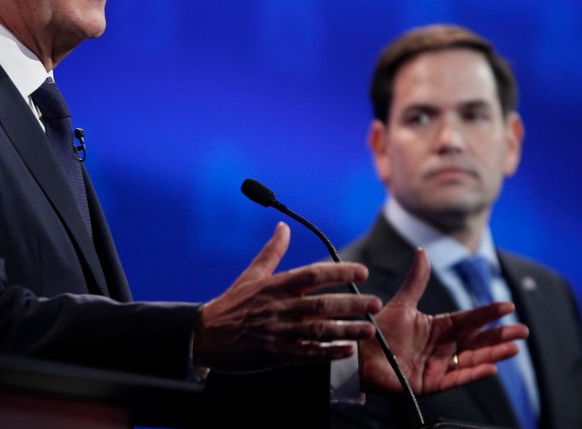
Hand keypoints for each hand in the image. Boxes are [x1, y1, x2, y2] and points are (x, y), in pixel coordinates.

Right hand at [193, 222, 381, 371]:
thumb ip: (272, 252)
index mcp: (275, 286)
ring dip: (346, 329)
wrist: (206, 336)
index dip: (340, 271)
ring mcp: (277, 332)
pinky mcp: (275, 355)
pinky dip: (329, 352)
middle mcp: (279, 307)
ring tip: (369, 329)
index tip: (362, 271)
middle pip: (322, 304)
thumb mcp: (251, 275)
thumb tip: (283, 226)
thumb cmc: (231, 304)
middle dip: (352, 303)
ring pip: (318, 331)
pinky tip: (347, 350)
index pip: (313, 274)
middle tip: (376, 302)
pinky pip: (307, 354)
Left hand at [359, 248, 528, 394]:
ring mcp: (438, 366)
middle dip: (500, 335)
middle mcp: (442, 347)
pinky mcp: (431, 384)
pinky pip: (457, 378)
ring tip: (514, 347)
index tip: (507, 305)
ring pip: (472, 359)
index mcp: (438, 327)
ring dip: (494, 354)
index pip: (469, 319)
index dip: (487, 313)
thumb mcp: (402, 304)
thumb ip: (416, 281)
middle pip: (477, 341)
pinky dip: (474, 373)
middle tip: (523, 330)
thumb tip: (422, 251)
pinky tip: (491, 368)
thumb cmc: (380, 330)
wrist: (360, 354)